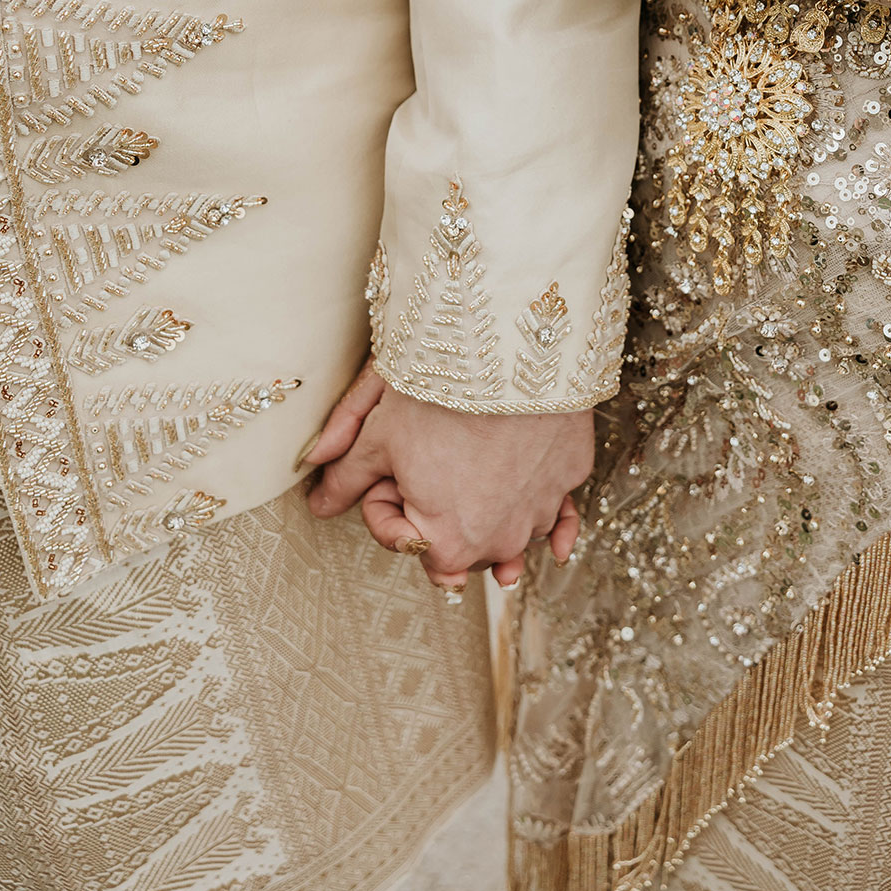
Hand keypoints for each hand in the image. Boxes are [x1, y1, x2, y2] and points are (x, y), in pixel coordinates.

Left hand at [305, 384, 592, 592]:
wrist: (511, 344)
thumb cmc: (440, 390)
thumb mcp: (379, 430)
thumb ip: (347, 475)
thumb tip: (320, 505)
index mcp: (443, 543)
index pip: (403, 543)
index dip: (383, 502)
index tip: (385, 463)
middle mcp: (498, 542)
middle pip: (457, 545)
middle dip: (436, 512)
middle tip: (426, 456)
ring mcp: (540, 512)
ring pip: (508, 533)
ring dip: (490, 515)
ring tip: (475, 480)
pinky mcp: (570, 478)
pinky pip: (556, 513)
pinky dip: (549, 520)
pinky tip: (551, 543)